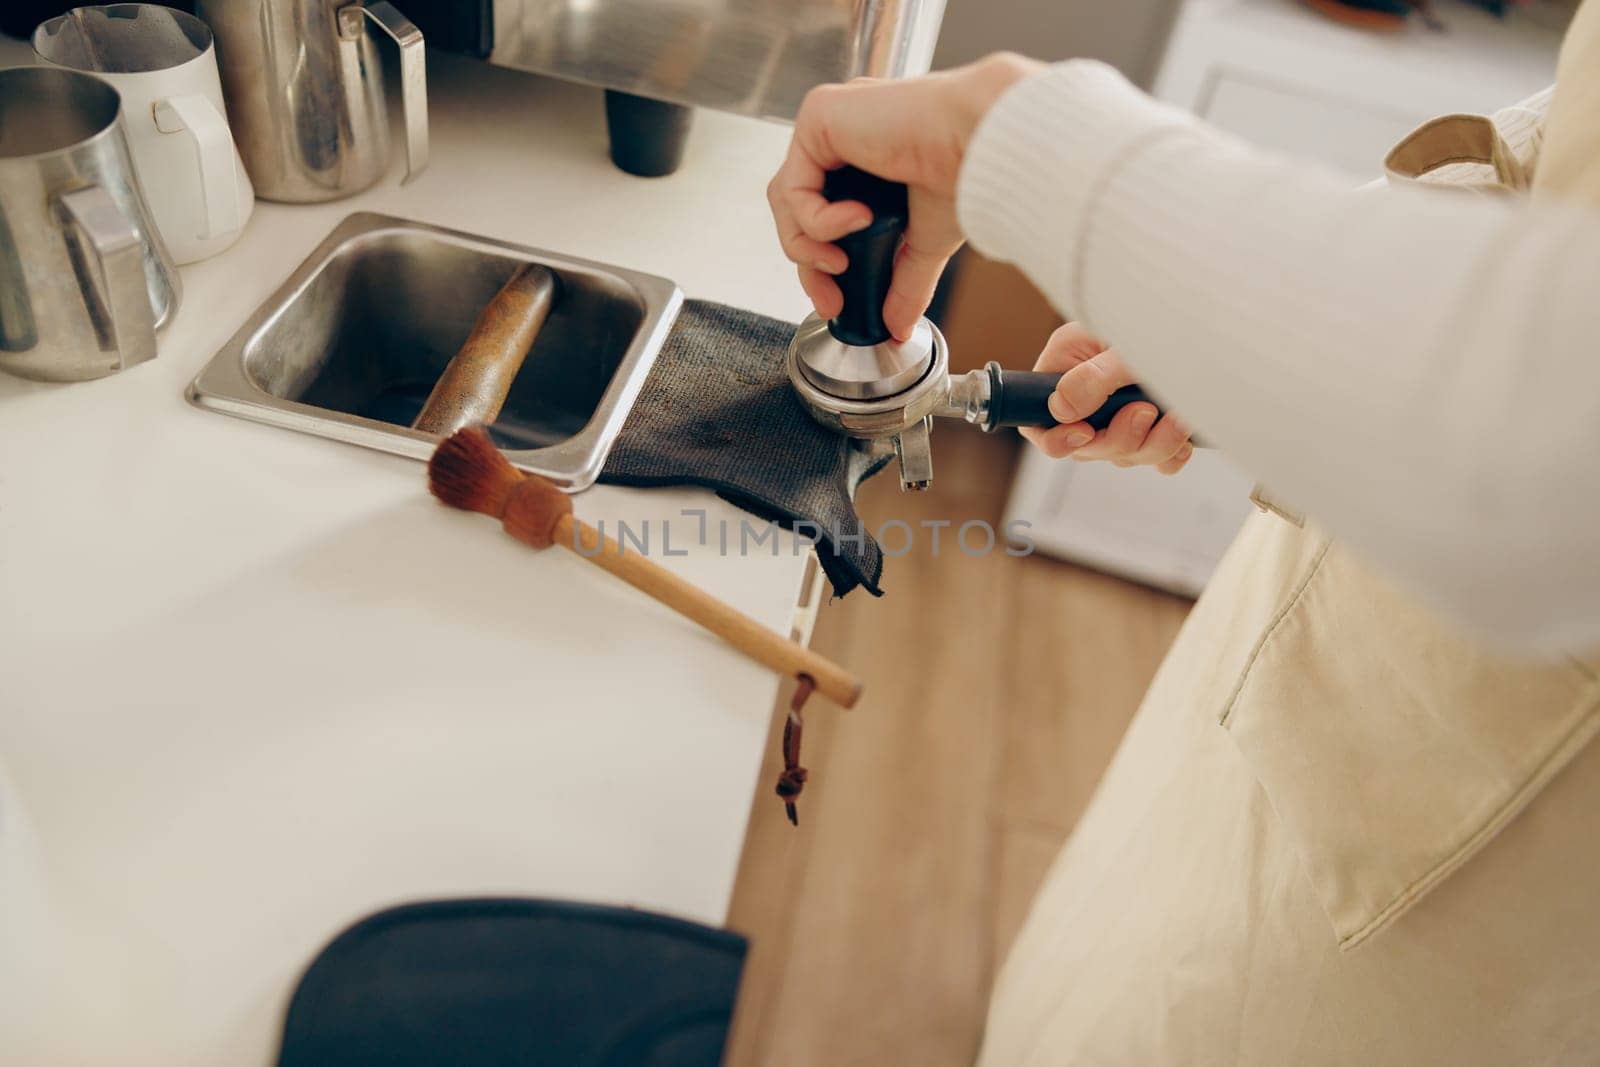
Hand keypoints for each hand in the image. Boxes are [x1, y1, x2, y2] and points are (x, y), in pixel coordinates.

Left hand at [768, 53, 1042, 340]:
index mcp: (866, 157)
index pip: (818, 213)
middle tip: (830, 299)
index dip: (819, 262)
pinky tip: (858, 219)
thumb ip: (904, 282)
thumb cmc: (967, 172)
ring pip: (785, 199)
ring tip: (841, 261)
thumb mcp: (925, 242)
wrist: (981, 140)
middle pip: (794, 209)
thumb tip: (899, 328)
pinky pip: (794, 183)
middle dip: (808, 262)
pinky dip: (819, 217)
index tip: (835, 302)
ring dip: (807, 245)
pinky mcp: (818, 114)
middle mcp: (843, 136)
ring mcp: (828, 122)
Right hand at [1018, 324, 1193, 474]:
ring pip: (1123, 454)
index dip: (1055, 438)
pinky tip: (1185, 434)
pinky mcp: (1155, 425)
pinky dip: (1171, 453)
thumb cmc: (1163, 318)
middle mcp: (1089, 393)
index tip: (1084, 432)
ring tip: (1177, 418)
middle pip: (1086, 446)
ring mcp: (1122, 412)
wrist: (1207, 314)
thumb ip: (1094, 377)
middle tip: (1144, 413)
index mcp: (1066, 366)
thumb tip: (1061, 409)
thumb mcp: (1124, 343)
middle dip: (1118, 439)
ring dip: (1151, 446)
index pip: (1038, 420)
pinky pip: (1156, 459)